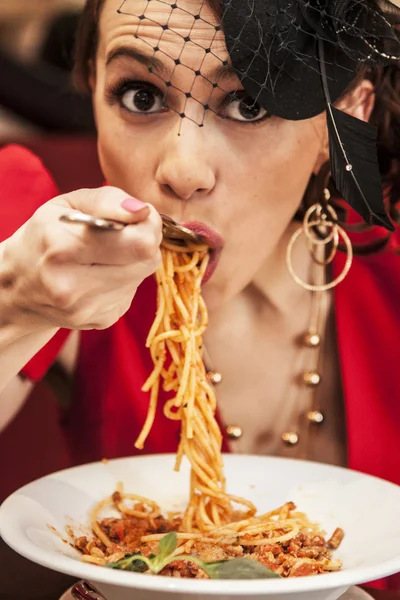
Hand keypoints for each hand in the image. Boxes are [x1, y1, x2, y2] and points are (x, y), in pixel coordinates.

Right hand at [1, 187, 161, 330]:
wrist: (18, 287)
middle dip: (143, 241)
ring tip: (105, 254)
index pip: (140, 242)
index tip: (135, 217)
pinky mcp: (101, 320)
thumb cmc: (44, 236)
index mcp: (62, 248)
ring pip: (142, 275)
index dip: (147, 224)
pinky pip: (132, 292)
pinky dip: (123, 279)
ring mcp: (88, 309)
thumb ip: (107, 200)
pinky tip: (99, 274)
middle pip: (147, 260)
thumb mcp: (66, 204)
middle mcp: (73, 286)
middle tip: (123, 233)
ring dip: (133, 260)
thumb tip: (143, 212)